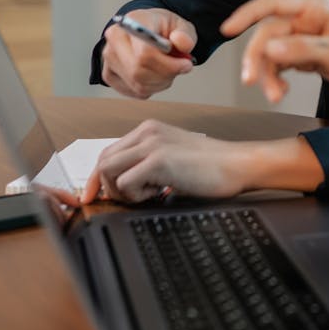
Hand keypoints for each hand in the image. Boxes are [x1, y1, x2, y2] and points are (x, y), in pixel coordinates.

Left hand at [79, 121, 324, 203]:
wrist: (236, 165)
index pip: (109, 153)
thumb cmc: (211, 166)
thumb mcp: (172, 158)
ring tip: (150, 194)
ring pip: (108, 172)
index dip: (97, 178)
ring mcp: (151, 144)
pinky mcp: (157, 159)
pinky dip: (135, 196)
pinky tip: (158, 193)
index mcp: (149, 130)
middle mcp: (146, 132)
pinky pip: (125, 183)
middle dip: (107, 187)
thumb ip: (147, 163)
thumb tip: (121, 183)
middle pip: (103, 162)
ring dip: (123, 192)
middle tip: (130, 200)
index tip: (92, 197)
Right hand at [100, 9, 197, 98]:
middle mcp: (115, 40)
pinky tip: (156, 75)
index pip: (144, 53)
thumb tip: (182, 43)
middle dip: (165, 74)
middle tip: (179, 67)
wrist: (148, 29)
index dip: (168, 64)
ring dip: (160, 82)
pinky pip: (135, 91)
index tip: (185, 64)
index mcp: (131, 22)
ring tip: (168, 69)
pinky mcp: (109, 75)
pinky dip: (151, 88)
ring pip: (138, 84)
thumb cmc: (162, 27)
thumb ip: (185, 34)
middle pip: (139, 72)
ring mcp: (109, 58)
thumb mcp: (181, 25)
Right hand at [220, 0, 328, 104]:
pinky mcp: (305, 54)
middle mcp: (306, 19)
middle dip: (259, 59)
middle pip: (268, 34)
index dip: (246, 14)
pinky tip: (281, 90)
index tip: (228, 29)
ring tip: (275, 96)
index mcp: (314, 8)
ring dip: (268, 74)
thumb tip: (269, 48)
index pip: (272, 4)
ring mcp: (304, 36)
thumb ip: (303, 50)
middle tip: (252, 82)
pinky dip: (277, 78)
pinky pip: (281, 64)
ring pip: (272, 53)